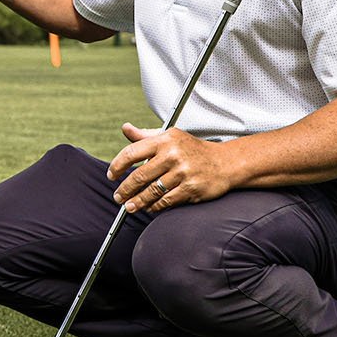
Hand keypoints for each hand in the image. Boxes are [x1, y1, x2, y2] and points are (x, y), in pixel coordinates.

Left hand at [107, 123, 236, 213]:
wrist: (225, 163)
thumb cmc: (192, 149)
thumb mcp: (170, 136)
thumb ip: (145, 135)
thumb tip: (125, 128)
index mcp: (165, 140)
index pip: (132, 152)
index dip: (118, 165)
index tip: (111, 175)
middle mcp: (173, 155)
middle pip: (140, 175)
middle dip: (125, 189)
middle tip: (118, 196)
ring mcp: (182, 173)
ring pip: (152, 191)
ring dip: (137, 201)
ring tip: (129, 206)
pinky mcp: (191, 189)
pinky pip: (166, 201)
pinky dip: (155, 206)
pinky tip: (148, 208)